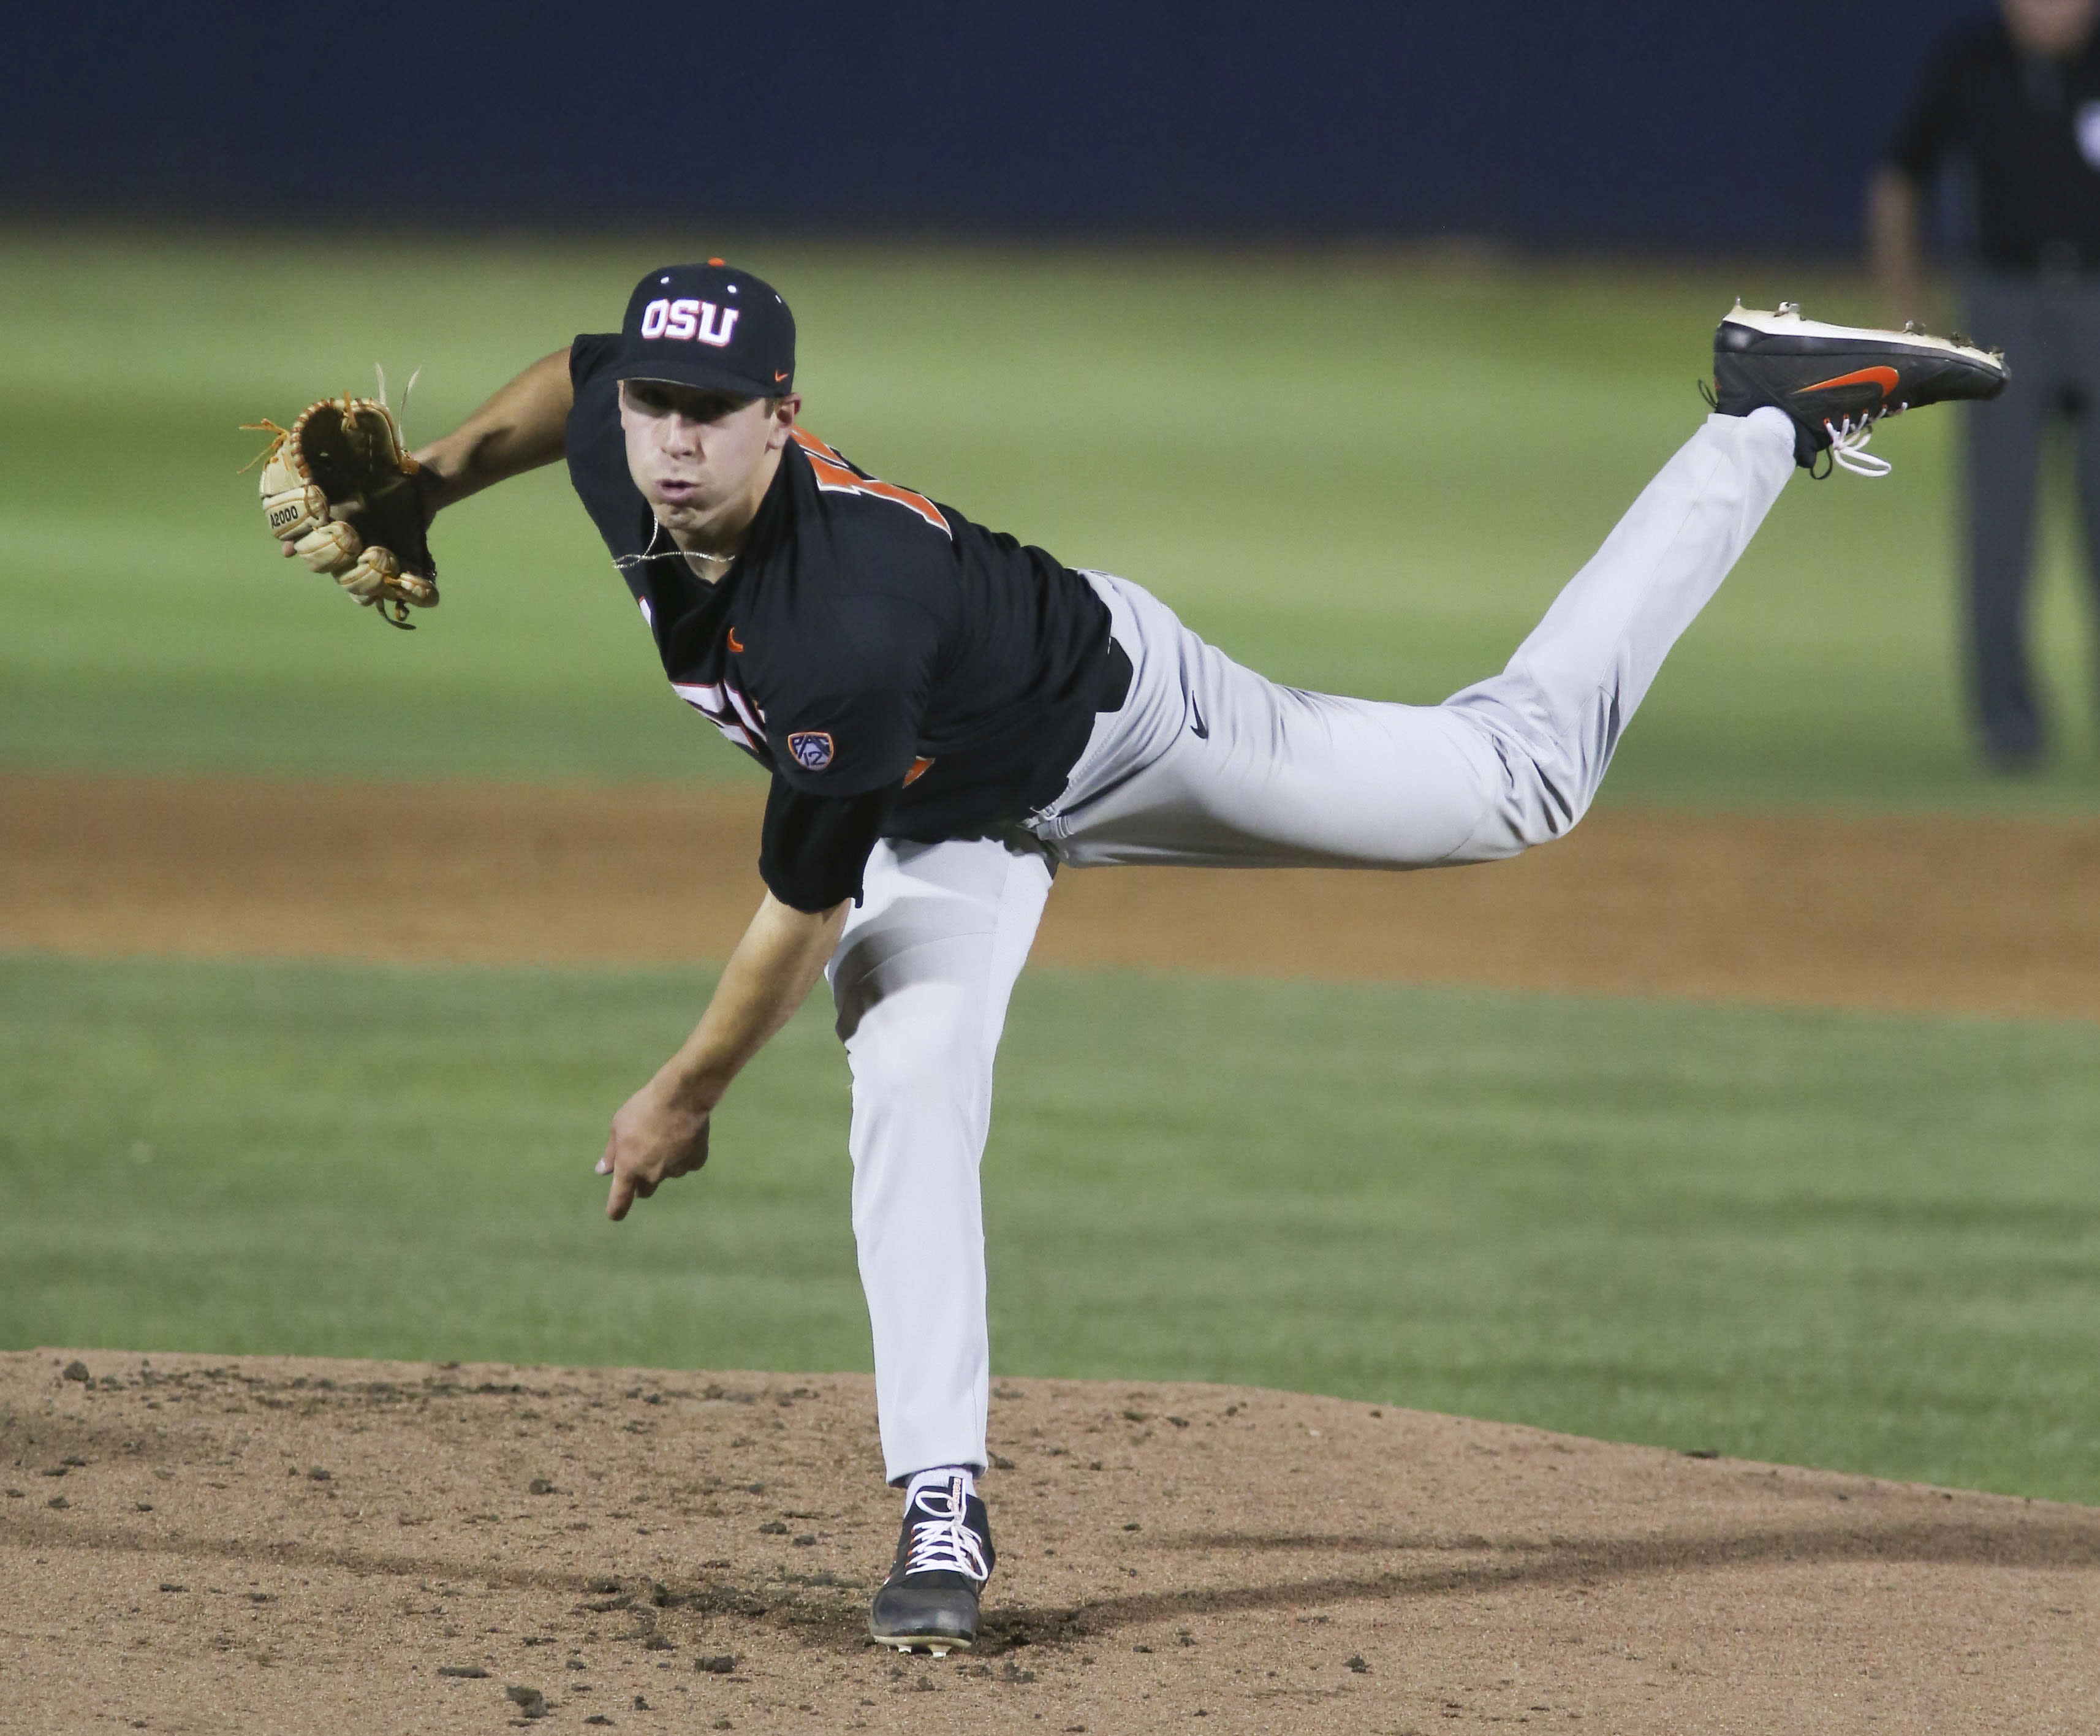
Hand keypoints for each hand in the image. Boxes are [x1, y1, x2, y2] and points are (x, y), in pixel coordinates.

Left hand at [596, 1070, 712, 1220]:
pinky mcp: (696, 1161)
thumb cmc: (642, 1108)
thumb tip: (602, 1171)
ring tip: (667, 1136)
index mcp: (628, 1169)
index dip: (616, 1210)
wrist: (680, 1096)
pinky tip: (685, 1137)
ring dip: (665, 1164)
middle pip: (645, 1190)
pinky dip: (685, 1155)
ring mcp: (675, 1170)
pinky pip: (688, 1164)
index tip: (615, 1213)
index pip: (620, 1201)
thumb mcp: (618, 1126)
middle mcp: (652, 1175)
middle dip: (642, 1181)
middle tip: (643, 1158)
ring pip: (668, 1174)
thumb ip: (611, 1153)